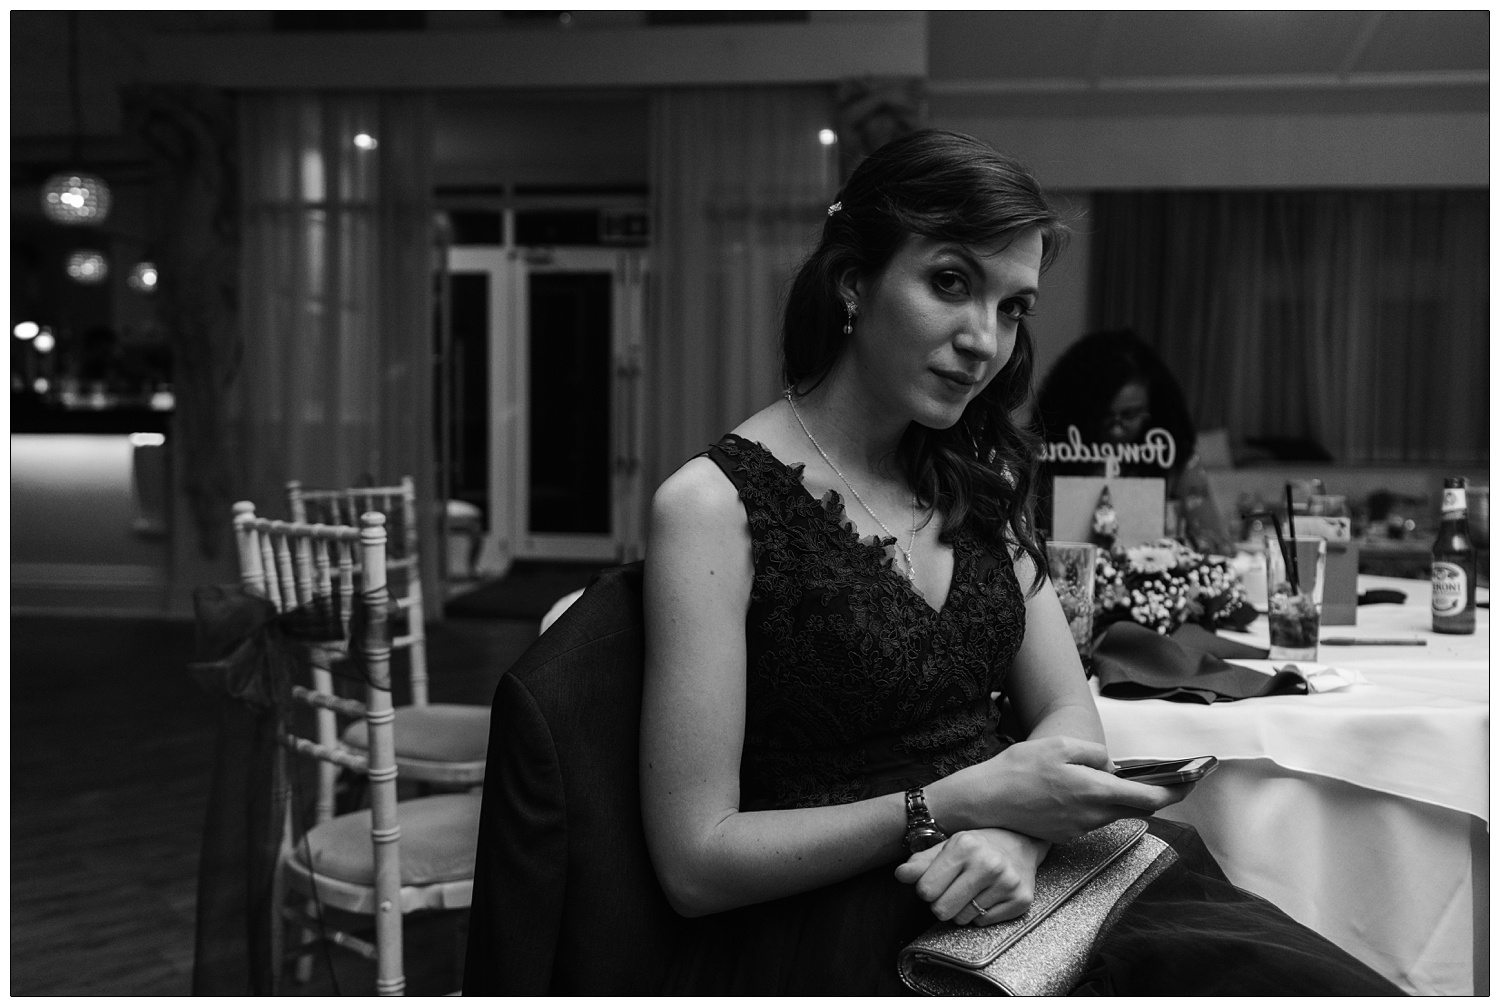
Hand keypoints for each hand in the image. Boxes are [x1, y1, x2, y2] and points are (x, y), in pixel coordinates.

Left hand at [894, 828, 1045, 925]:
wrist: (1021, 843)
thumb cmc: (977, 846)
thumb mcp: (947, 847)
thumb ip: (921, 863)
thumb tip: (900, 875)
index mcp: (964, 846)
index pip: (926, 890)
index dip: (927, 889)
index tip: (937, 881)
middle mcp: (988, 864)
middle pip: (942, 910)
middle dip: (942, 903)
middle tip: (954, 888)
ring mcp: (1007, 883)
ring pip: (963, 919)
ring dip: (962, 909)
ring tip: (973, 890)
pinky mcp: (1020, 900)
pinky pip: (983, 923)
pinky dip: (981, 914)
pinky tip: (989, 895)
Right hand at [928, 735, 1192, 841]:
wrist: (985, 801)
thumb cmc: (1019, 769)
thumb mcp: (1058, 746)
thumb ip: (1094, 754)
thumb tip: (1112, 765)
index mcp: (1094, 791)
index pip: (1150, 798)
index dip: (1177, 789)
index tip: (1194, 779)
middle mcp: (1092, 816)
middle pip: (1137, 808)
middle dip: (1158, 793)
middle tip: (1176, 777)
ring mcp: (1079, 828)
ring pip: (1114, 811)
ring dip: (1125, 797)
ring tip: (1131, 779)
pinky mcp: (1066, 833)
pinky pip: (1093, 817)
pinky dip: (1101, 803)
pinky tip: (1090, 789)